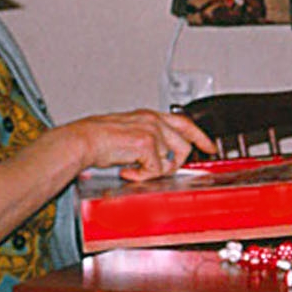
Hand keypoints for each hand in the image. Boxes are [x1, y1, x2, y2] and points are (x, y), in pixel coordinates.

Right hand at [71, 109, 212, 180]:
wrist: (81, 141)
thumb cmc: (97, 139)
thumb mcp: (128, 132)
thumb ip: (148, 140)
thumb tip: (160, 157)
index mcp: (150, 116)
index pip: (184, 123)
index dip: (200, 137)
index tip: (210, 148)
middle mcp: (154, 120)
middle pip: (184, 146)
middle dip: (174, 163)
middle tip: (155, 170)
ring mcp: (153, 131)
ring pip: (171, 161)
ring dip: (154, 170)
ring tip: (135, 168)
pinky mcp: (148, 144)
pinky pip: (156, 170)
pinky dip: (142, 175)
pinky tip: (127, 170)